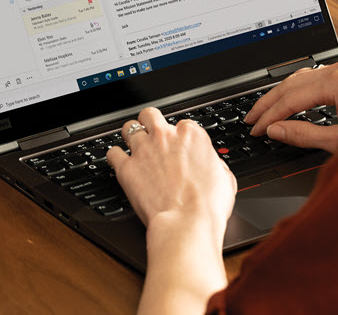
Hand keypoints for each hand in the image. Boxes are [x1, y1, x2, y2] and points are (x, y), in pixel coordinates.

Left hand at [106, 107, 236, 229]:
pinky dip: (114, 157)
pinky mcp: (126, 168)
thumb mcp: (226, 179)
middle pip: (150, 115)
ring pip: (128, 128)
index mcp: (191, 136)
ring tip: (134, 146)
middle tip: (152, 135)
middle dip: (150, 123)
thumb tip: (211, 164)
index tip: (178, 146)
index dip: (179, 136)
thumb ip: (215, 163)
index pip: (182, 124)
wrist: (187, 223)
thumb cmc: (207, 205)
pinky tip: (119, 163)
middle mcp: (165, 137)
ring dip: (130, 136)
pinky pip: (112, 153)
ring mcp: (143, 150)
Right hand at [244, 58, 337, 151]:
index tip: (257, 129)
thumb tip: (277, 130)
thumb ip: (304, 134)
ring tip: (265, 111)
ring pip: (304, 76)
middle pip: (293, 82)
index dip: (270, 115)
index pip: (292, 97)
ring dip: (283, 94)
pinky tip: (292, 101)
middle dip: (270, 102)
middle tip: (251, 118)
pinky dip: (301, 90)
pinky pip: (319, 76)